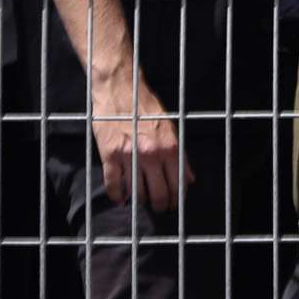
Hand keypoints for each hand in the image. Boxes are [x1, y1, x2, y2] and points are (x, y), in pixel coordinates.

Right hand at [87, 72, 193, 211]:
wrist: (120, 91)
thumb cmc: (146, 108)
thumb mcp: (171, 128)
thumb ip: (181, 156)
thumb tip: (189, 179)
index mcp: (170, 147)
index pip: (177, 184)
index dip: (176, 199)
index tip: (173, 205)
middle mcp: (151, 154)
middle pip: (157, 193)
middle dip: (159, 205)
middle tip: (158, 208)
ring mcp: (129, 156)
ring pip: (136, 192)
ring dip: (140, 201)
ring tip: (141, 202)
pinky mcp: (109, 155)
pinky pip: (113, 185)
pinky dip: (117, 196)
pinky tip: (121, 199)